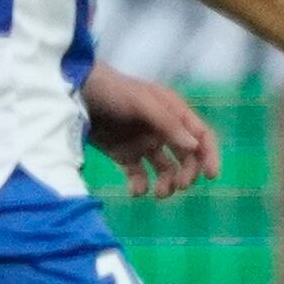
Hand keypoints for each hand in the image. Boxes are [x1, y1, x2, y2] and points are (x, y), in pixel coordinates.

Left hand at [81, 63, 218, 200]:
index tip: (210, 175)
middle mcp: (162, 129)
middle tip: (179, 185)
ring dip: (167, 182)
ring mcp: (143, 142)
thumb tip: (194, 146)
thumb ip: (167, 123)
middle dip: (187, 173)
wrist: (73, 91)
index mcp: (173, 112)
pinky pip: (138, 174)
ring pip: (165, 169)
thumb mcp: (142, 102)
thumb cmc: (111, 90)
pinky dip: (140, 185)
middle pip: (186, 156)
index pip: (201, 136)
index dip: (209, 155)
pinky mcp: (123, 154)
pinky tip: (136, 191)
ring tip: (158, 193)